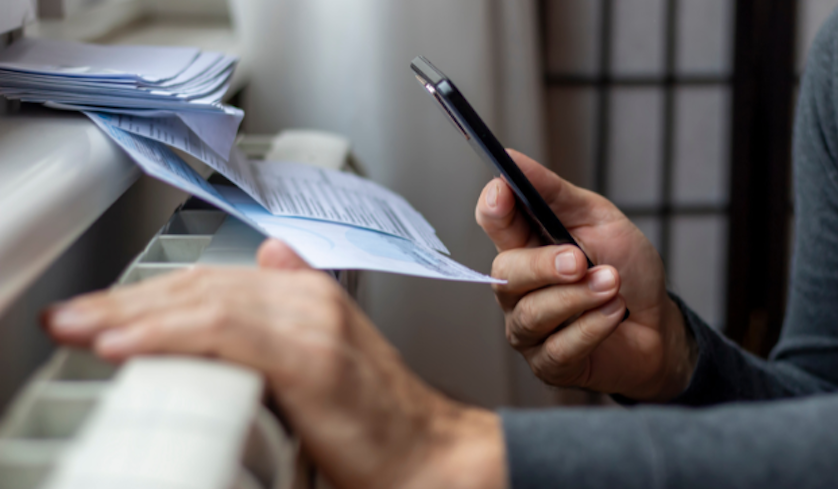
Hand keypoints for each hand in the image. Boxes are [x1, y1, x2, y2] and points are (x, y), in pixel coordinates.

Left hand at [44, 239, 505, 488]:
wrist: (427, 452)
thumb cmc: (376, 417)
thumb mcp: (328, 351)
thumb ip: (292, 304)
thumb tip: (270, 258)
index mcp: (308, 293)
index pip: (210, 281)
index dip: (147, 294)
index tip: (98, 312)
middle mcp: (308, 297)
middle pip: (200, 285)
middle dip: (126, 301)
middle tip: (71, 317)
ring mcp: (312, 323)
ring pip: (205, 301)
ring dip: (133, 315)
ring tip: (82, 329)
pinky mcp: (311, 358)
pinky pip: (225, 333)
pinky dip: (169, 336)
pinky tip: (127, 345)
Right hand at [475, 150, 695, 401]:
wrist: (658, 325)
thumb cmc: (625, 269)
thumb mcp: (598, 219)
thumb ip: (554, 192)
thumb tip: (512, 158)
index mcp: (525, 245)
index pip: (493, 222)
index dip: (493, 207)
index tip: (504, 192)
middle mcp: (518, 288)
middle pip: (504, 273)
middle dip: (544, 265)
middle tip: (581, 260)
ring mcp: (529, 328)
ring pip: (531, 313)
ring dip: (578, 297)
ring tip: (613, 285)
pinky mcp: (548, 363)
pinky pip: (558, 347)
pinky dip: (592, 327)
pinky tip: (615, 314)